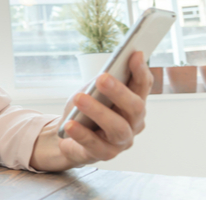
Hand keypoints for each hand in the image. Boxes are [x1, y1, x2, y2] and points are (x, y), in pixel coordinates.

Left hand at [30, 51, 152, 170]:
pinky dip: (81, 133)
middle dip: (119, 91)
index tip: (135, 54)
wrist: (66, 135)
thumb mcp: (92, 91)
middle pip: (134, 107)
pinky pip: (94, 144)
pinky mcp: (103, 154)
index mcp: (133, 104)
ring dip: (97, 111)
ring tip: (79, 98)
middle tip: (102, 78)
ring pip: (116, 127)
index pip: (142, 86)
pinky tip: (70, 124)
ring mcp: (121, 141)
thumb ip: (103, 82)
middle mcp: (133, 123)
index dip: (140, 71)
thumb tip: (110, 68)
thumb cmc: (84, 110)